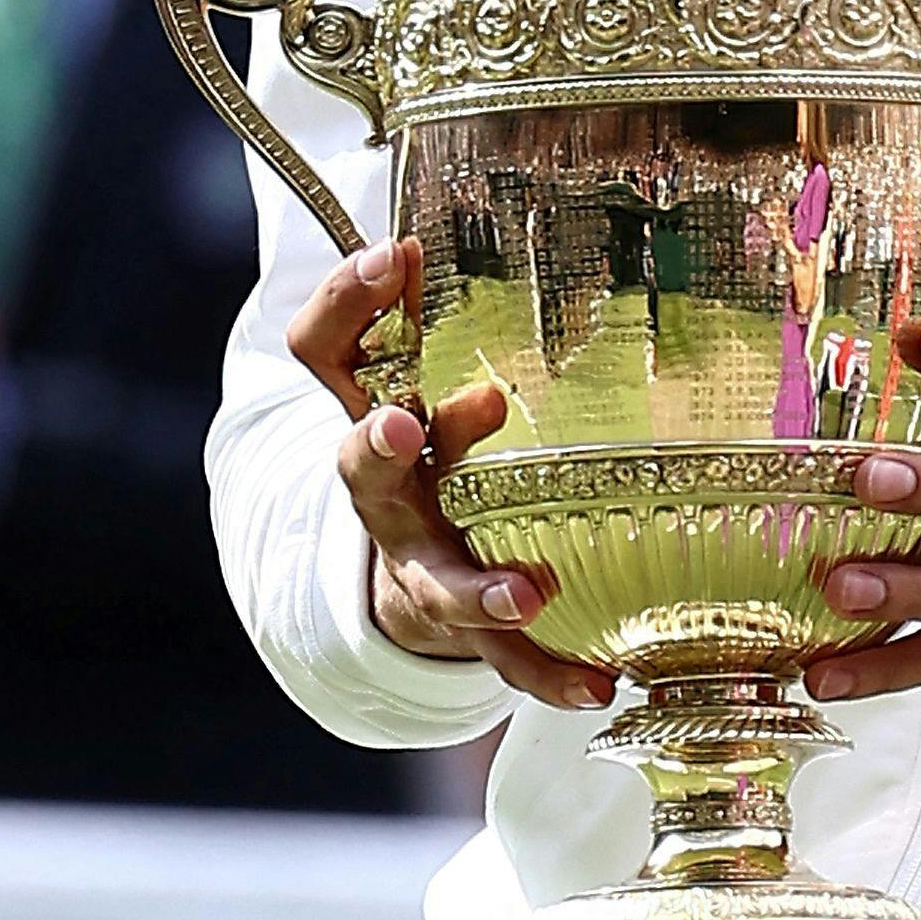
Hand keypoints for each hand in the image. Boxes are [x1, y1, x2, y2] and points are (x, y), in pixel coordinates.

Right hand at [290, 241, 610, 708]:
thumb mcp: (424, 377)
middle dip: (378, 447)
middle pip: (363, 470)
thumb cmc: (431, 450)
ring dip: (473, 585)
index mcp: (372, 417)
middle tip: (402, 426)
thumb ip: (442, 318)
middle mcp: (385, 494)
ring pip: (432, 578)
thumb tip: (450, 231)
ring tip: (519, 594)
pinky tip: (594, 688)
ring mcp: (418, 563)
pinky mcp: (461, 624)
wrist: (400, 573)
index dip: (348, 301)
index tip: (392, 254)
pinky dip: (546, 673)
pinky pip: (502, 657)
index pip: (326, 350)